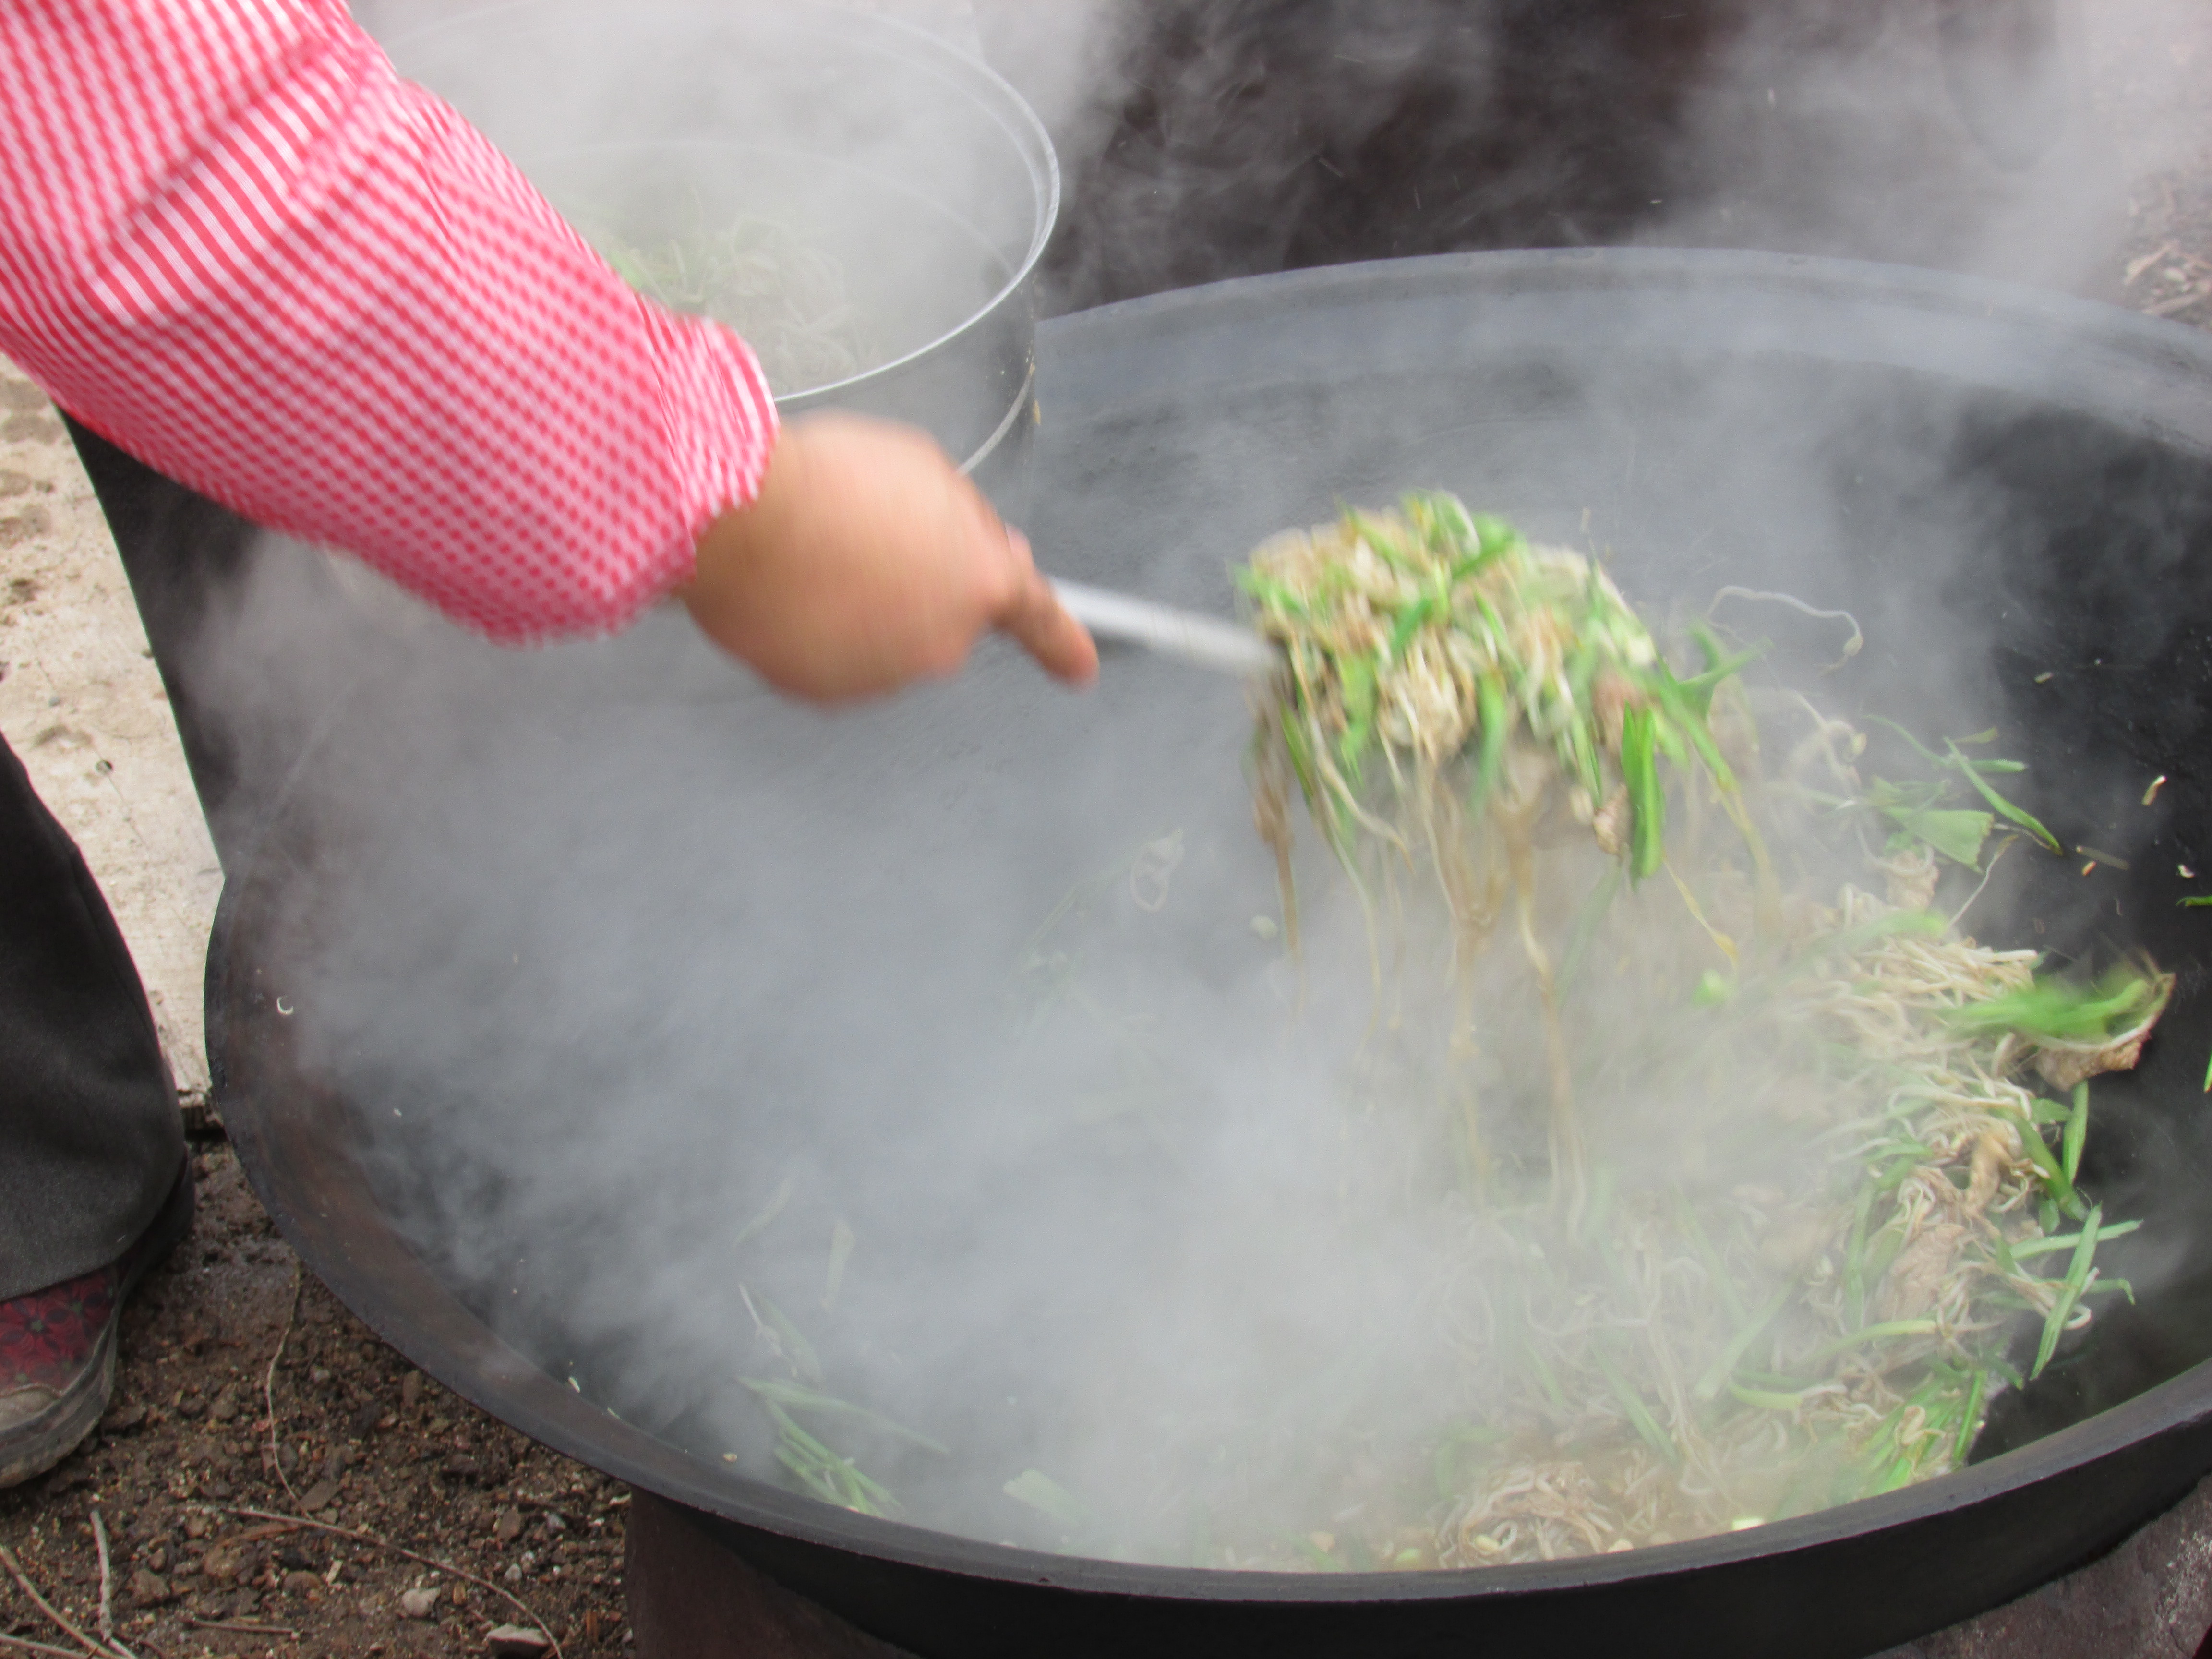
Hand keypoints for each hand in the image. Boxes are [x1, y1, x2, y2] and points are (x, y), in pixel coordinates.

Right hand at [677, 413, 1097, 700]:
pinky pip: (831, 653)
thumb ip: (964, 519)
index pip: (1039, 617)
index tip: (1079, 668)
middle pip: (943, 615)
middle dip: (917, 580)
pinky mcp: (822, 690)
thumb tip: (980, 546)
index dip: (1062, 643)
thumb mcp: (923, 471)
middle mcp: (942, 643)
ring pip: (883, 634)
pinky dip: (816, 624)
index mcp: (982, 582)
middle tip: (868, 534)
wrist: (740, 522)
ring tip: (819, 551)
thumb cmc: (830, 485)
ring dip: (862, 598)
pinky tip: (793, 583)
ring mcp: (882, 675)